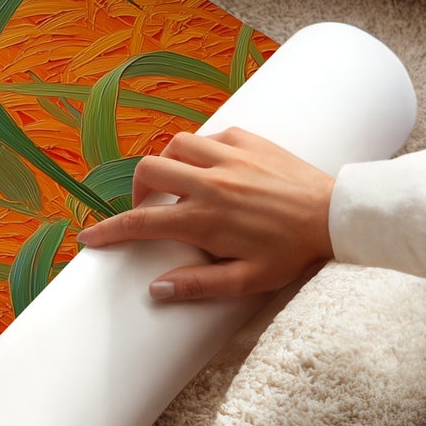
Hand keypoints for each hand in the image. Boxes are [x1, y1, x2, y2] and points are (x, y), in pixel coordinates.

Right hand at [76, 127, 334, 301]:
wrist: (336, 215)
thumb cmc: (293, 252)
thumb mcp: (248, 280)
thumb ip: (199, 285)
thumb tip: (156, 289)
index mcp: (205, 219)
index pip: (141, 223)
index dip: (109, 231)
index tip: (90, 239)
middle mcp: (210, 182)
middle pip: (149, 171)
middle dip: (137, 190)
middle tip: (147, 209)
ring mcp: (229, 157)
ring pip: (175, 146)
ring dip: (168, 164)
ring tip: (178, 185)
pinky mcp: (248, 140)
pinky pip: (209, 136)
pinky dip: (201, 150)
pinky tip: (212, 168)